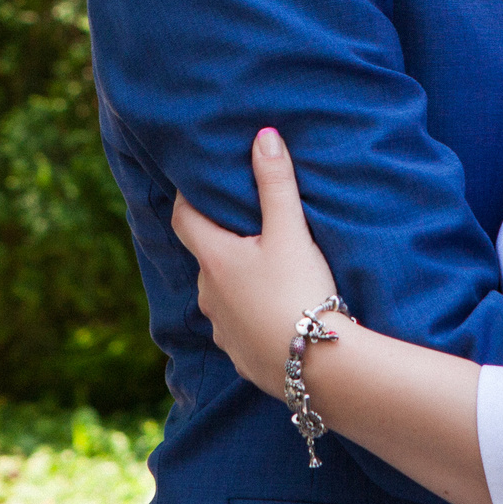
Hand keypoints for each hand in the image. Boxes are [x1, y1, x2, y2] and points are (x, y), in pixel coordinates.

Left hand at [170, 128, 339, 397]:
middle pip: (206, 257)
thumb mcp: (290, 232)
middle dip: (222, 241)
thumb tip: (263, 136)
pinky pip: (236, 327)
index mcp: (214, 260)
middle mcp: (207, 295)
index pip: (183, 219)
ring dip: (236, 281)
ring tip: (266, 272)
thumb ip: (276, 183)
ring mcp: (220, 329)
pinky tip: (274, 312)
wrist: (318, 367)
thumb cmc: (299, 292)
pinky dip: (249, 314)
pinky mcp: (239, 356)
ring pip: (220, 294)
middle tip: (248, 227)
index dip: (187, 198)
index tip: (199, 184)